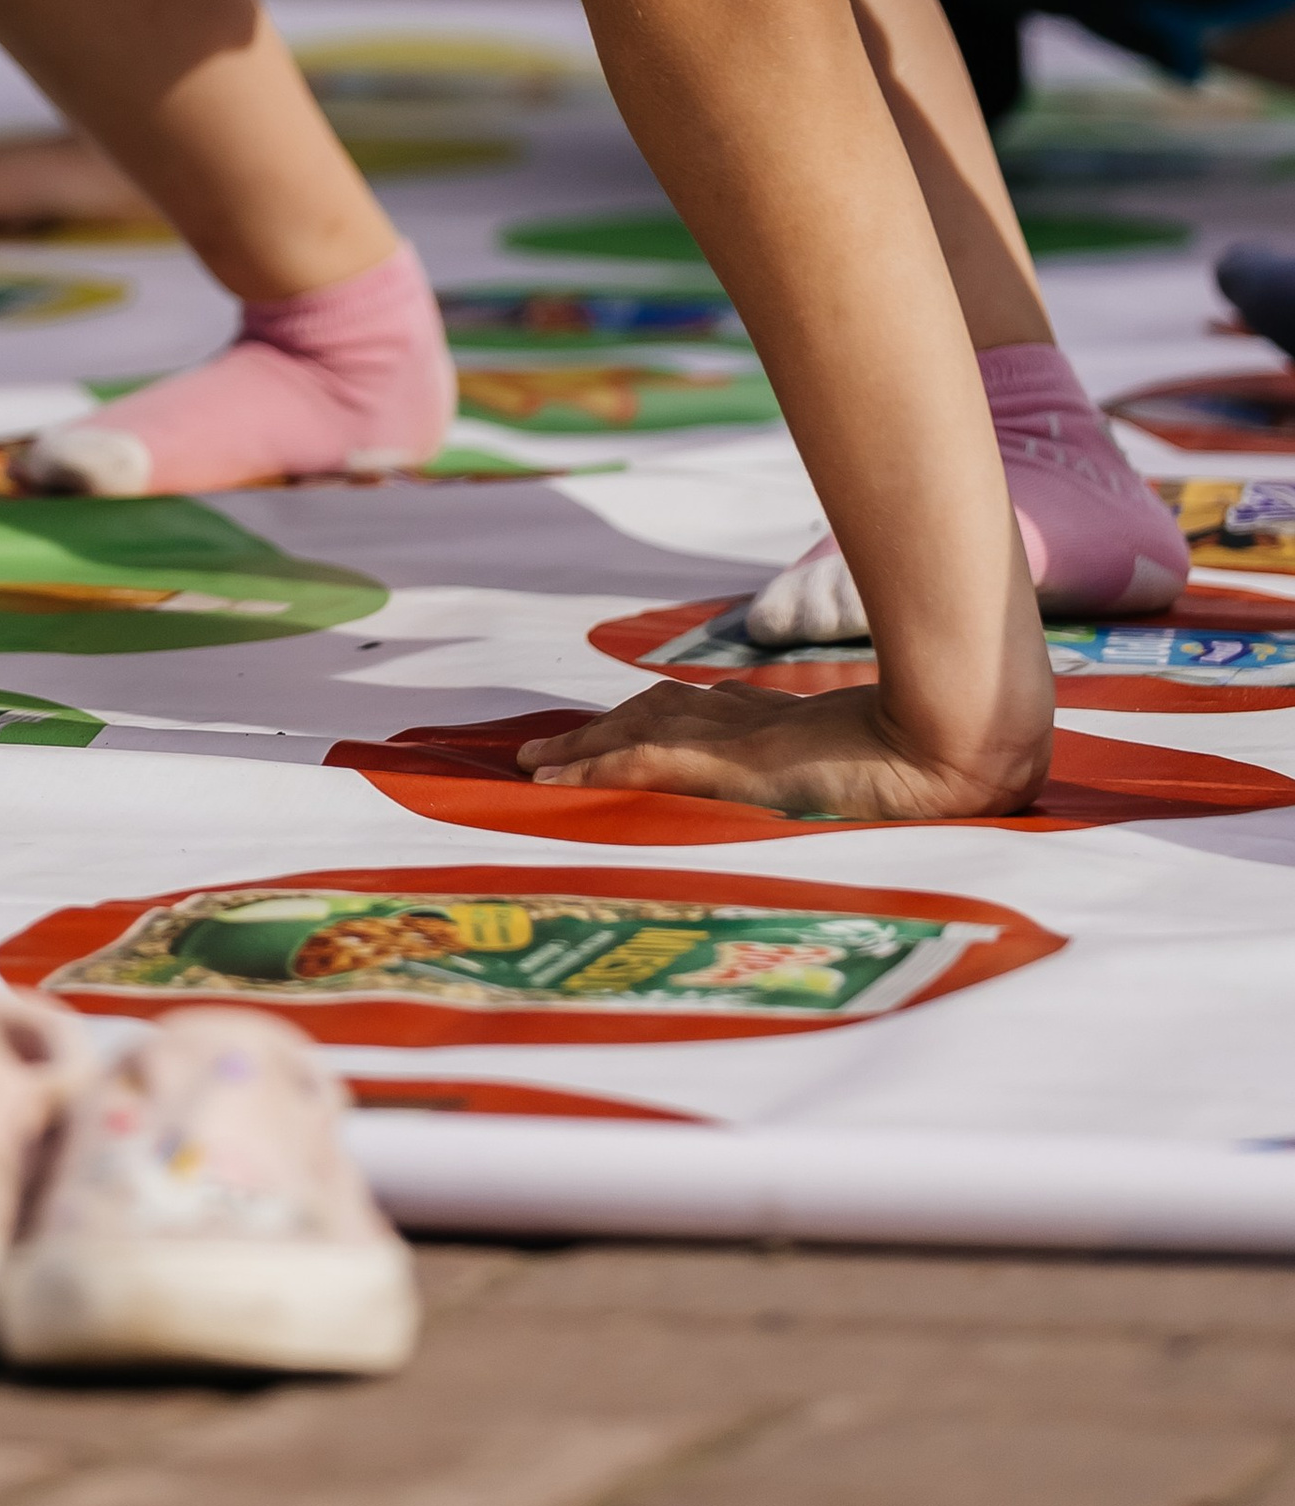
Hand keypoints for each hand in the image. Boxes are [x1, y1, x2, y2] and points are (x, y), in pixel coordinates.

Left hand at [516, 678, 1049, 822]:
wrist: (968, 741)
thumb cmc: (956, 753)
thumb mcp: (903, 768)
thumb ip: (877, 768)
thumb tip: (905, 791)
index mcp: (793, 723)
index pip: (705, 714)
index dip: (652, 722)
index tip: (616, 733)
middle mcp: (757, 722)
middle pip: (658, 715)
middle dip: (601, 731)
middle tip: (546, 750)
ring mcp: (745, 741)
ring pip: (639, 733)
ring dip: (583, 749)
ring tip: (536, 765)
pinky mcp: (738, 764)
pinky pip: (646, 763)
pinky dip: (595, 769)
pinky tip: (554, 783)